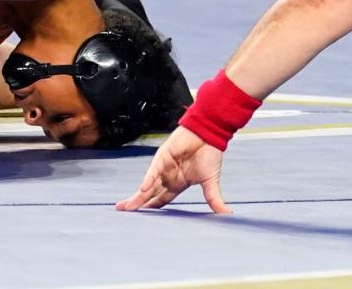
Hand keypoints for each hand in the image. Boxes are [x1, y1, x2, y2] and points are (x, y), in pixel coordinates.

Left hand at [116, 127, 230, 213]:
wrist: (209, 133)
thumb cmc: (210, 154)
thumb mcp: (211, 181)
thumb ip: (214, 198)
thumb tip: (227, 214)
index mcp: (178, 183)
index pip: (162, 199)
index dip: (152, 208)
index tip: (142, 218)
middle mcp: (168, 176)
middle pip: (150, 194)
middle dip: (138, 204)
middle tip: (124, 213)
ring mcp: (164, 167)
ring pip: (148, 185)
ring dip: (138, 196)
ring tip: (127, 207)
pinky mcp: (163, 156)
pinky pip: (154, 171)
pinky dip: (149, 180)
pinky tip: (142, 190)